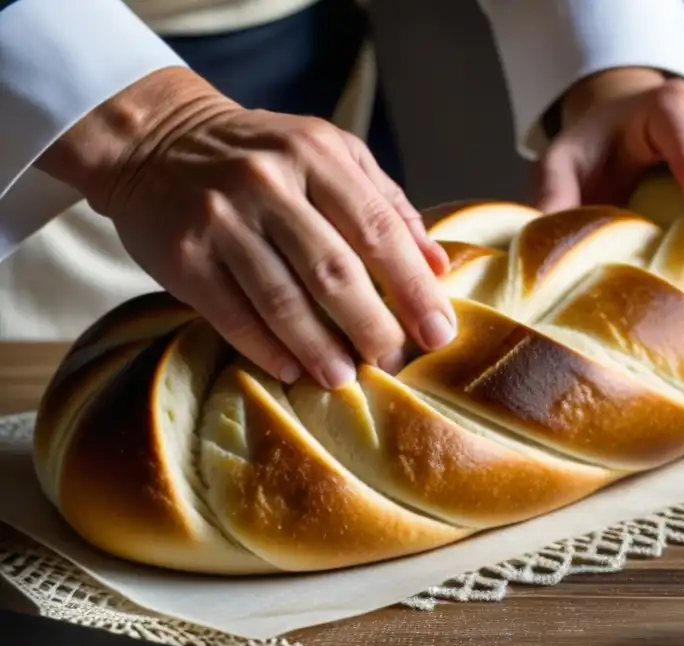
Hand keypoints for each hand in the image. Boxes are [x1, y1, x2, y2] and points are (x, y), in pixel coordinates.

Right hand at [37, 67, 455, 389]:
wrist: (153, 140)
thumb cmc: (262, 156)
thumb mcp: (328, 155)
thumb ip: (385, 204)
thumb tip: (438, 266)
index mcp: (315, 154)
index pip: (379, 230)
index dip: (414, 289)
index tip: (439, 334)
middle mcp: (267, 182)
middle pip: (334, 271)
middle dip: (374, 327)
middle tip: (396, 363)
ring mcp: (221, 220)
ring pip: (283, 300)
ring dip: (321, 349)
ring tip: (347, 378)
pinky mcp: (183, 257)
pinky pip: (234, 315)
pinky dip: (267, 349)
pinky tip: (293, 370)